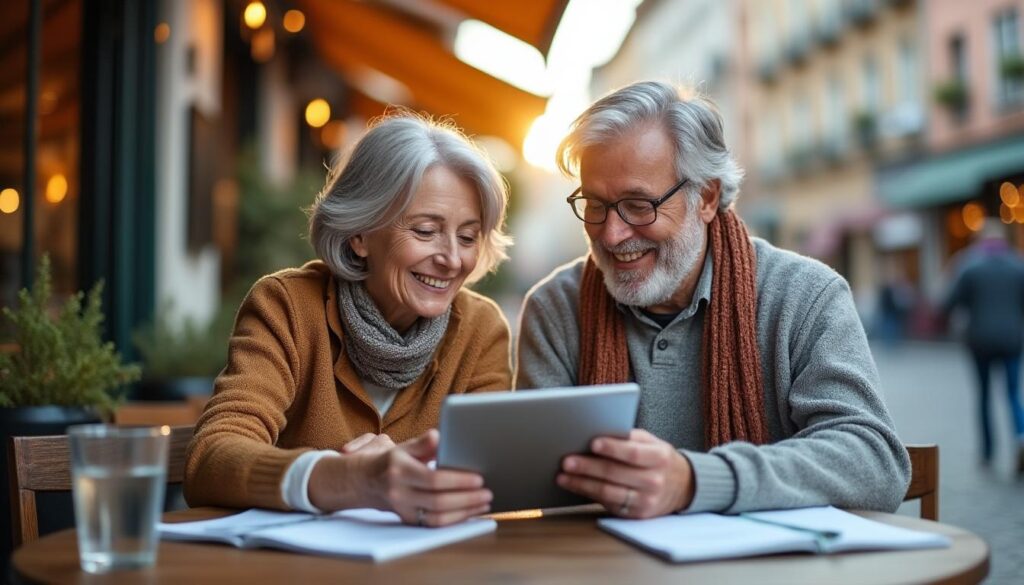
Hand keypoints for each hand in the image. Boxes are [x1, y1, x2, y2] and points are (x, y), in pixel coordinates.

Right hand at [310, 430, 491, 525]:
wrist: (363, 482)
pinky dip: (455, 520)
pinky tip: (471, 512)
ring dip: (464, 512)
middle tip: (488, 492)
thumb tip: (438, 435)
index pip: (433, 479)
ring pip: (436, 517)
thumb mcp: (403, 447)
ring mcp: (402, 508)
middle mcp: (399, 492)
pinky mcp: (407, 519)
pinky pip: (433, 524)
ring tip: (485, 503)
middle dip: (467, 498)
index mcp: (400, 470)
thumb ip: (422, 443)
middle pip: (438, 501)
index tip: (479, 477)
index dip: (458, 480)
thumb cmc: (391, 461)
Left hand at [557, 429, 694, 518]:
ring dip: (582, 484)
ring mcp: (646, 501)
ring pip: (608, 492)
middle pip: (616, 473)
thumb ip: (629, 437)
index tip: (592, 442)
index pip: (633, 453)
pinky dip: (589, 495)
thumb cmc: (658, 459)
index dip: (612, 448)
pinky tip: (575, 487)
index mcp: (659, 457)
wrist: (683, 486)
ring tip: (563, 476)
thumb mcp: (652, 443)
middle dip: (588, 467)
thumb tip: (597, 431)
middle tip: (566, 461)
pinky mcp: (636, 515)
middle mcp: (654, 481)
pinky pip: (609, 504)